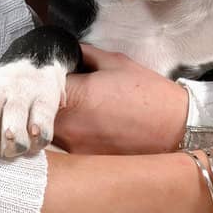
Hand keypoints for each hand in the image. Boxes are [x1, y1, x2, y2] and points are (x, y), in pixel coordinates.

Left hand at [52, 44, 189, 154]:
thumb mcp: (117, 63)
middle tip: (55, 94)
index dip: (40, 79)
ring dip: (51, 121)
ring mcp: (75, 147)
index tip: (46, 75)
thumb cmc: (149, 93)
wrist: (177, 129)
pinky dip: (68, 137)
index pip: (39, 85)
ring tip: (73, 111)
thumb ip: (86, 54)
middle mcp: (69, 124)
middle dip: (41, 102)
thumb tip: (69, 49)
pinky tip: (86, 128)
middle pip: (36, 112)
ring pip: (47, 131)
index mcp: (76, 94)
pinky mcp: (84, 162)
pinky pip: (64, 147)